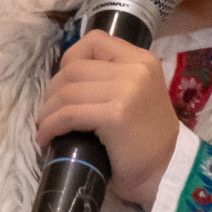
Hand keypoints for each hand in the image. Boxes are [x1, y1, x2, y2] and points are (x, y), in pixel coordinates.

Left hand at [35, 30, 179, 208]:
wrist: (167, 171)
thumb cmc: (147, 139)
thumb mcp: (137, 94)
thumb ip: (113, 78)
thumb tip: (66, 79)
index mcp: (143, 60)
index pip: (95, 41)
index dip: (70, 59)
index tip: (63, 85)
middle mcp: (136, 69)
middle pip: (74, 68)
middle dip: (52, 92)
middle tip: (49, 113)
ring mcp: (127, 91)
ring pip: (68, 91)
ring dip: (48, 111)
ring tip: (45, 128)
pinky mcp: (116, 115)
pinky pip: (69, 114)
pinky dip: (51, 126)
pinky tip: (47, 138)